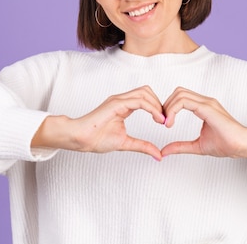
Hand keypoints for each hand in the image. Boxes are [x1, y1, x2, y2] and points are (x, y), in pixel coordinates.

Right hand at [32, 86, 164, 159]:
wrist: (80, 138)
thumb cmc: (96, 139)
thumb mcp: (126, 143)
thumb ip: (142, 146)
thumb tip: (158, 155)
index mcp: (123, 106)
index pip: (145, 98)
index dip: (157, 107)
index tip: (164, 122)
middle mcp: (121, 100)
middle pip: (147, 91)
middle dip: (159, 103)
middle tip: (166, 119)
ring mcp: (118, 100)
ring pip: (144, 92)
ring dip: (157, 104)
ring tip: (162, 120)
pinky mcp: (116, 103)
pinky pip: (139, 100)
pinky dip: (151, 108)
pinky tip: (157, 119)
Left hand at [160, 87, 246, 157]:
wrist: (242, 146)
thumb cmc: (226, 144)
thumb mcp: (197, 146)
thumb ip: (180, 146)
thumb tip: (164, 151)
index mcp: (203, 107)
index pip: (181, 97)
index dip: (169, 107)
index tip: (164, 123)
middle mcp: (205, 101)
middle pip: (178, 92)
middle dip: (166, 104)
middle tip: (162, 121)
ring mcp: (207, 103)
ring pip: (180, 94)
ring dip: (168, 107)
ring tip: (166, 123)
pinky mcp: (208, 108)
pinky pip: (185, 101)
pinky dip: (173, 110)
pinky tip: (170, 123)